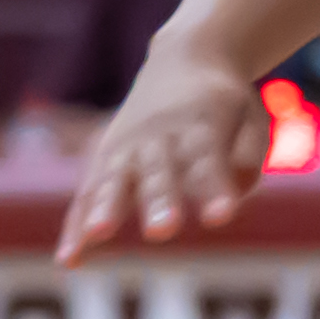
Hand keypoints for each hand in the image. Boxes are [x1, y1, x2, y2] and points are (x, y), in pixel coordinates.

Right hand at [56, 32, 271, 259]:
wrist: (184, 57)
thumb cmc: (224, 102)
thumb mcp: (251, 117)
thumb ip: (248, 157)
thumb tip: (229, 201)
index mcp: (201, 120)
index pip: (208, 157)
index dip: (215, 186)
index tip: (221, 216)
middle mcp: (158, 132)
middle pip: (158, 169)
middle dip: (158, 200)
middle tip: (162, 230)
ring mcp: (126, 144)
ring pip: (114, 178)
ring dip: (106, 207)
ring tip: (98, 235)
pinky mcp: (103, 158)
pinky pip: (87, 195)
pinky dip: (75, 226)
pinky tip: (69, 261)